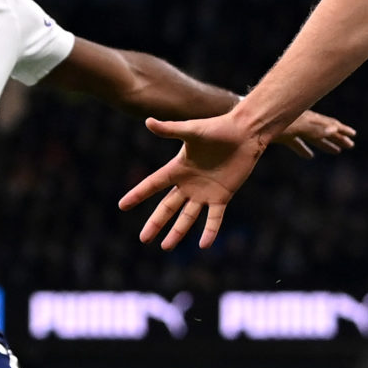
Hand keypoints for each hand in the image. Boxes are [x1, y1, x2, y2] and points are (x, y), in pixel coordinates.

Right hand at [117, 107, 268, 248]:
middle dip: (156, 223)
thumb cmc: (217, 128)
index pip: (153, 184)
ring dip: (177, 232)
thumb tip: (148, 121)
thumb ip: (170, 130)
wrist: (244, 133)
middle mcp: (188, 183)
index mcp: (178, 168)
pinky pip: (214, 218)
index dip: (138, 194)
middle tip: (144, 239)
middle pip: (167, 207)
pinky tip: (204, 245)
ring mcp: (205, 192)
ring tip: (166, 247)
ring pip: (188, 217)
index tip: (122, 206)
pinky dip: (210, 231)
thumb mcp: (192, 130)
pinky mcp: (222, 196)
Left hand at [278, 109, 354, 158]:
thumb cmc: (272, 119)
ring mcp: (292, 127)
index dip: (341, 131)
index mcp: (308, 119)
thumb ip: (315, 127)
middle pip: (323, 131)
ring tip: (335, 151)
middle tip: (350, 146)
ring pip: (312, 137)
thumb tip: (335, 129)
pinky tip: (309, 156)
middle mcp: (302, 122)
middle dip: (337, 138)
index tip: (353, 136)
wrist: (250, 118)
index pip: (329, 125)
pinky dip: (304, 149)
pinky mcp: (282, 134)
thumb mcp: (296, 124)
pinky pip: (297, 143)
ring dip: (324, 144)